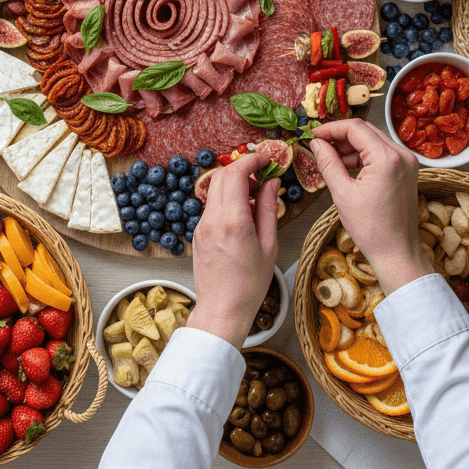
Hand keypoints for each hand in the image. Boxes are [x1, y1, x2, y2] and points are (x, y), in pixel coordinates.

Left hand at [187, 152, 278, 349]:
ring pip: (214, 188)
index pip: (235, 173)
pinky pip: (211, 204)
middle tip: (262, 176)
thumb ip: (268, 208)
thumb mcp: (269, 245)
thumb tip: (271, 182)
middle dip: (242, 168)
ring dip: (233, 183)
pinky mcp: (197, 232)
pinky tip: (242, 213)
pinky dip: (226, 198)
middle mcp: (212, 219)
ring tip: (254, 197)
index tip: (266, 159)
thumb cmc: (249, 284)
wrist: (222, 309)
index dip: (251, 160)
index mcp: (232, 221)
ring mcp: (201, 225)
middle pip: (221, 174)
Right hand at [310, 119, 431, 294]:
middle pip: (366, 131)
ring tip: (332, 159)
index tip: (314, 134)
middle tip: (319, 144)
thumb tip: (316, 143)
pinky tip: (348, 167)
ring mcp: (407, 163)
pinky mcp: (407, 171)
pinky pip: (382, 153)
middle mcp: (402, 155)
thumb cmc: (371, 228)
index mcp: (387, 159)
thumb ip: (328, 162)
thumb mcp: (342, 193)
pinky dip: (364, 156)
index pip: (355, 128)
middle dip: (340, 136)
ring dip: (352, 146)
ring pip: (374, 140)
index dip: (331, 128)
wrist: (397, 252)